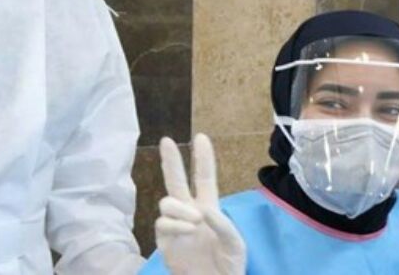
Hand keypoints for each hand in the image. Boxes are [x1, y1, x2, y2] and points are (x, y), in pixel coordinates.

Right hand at [155, 134, 245, 274]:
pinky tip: (189, 229)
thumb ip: (223, 225)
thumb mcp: (235, 244)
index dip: (203, 159)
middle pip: (176, 181)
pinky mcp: (164, 241)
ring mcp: (175, 226)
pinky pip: (163, 223)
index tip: (201, 137)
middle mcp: (189, 213)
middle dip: (171, 161)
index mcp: (208, 208)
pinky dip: (176, 223)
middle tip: (167, 140)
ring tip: (196, 220)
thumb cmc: (228, 266)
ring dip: (181, 207)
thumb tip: (203, 210)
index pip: (204, 179)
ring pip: (167, 202)